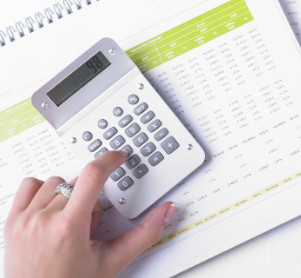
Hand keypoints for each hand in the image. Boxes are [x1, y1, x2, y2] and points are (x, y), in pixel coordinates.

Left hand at [4, 151, 176, 276]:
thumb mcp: (114, 261)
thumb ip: (145, 233)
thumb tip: (165, 211)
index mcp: (69, 226)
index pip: (92, 175)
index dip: (109, 160)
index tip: (117, 158)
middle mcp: (43, 219)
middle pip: (78, 183)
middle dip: (91, 198)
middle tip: (90, 225)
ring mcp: (25, 219)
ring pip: (56, 182)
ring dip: (69, 195)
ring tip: (71, 221)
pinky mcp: (12, 221)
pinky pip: (30, 186)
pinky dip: (44, 191)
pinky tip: (52, 210)